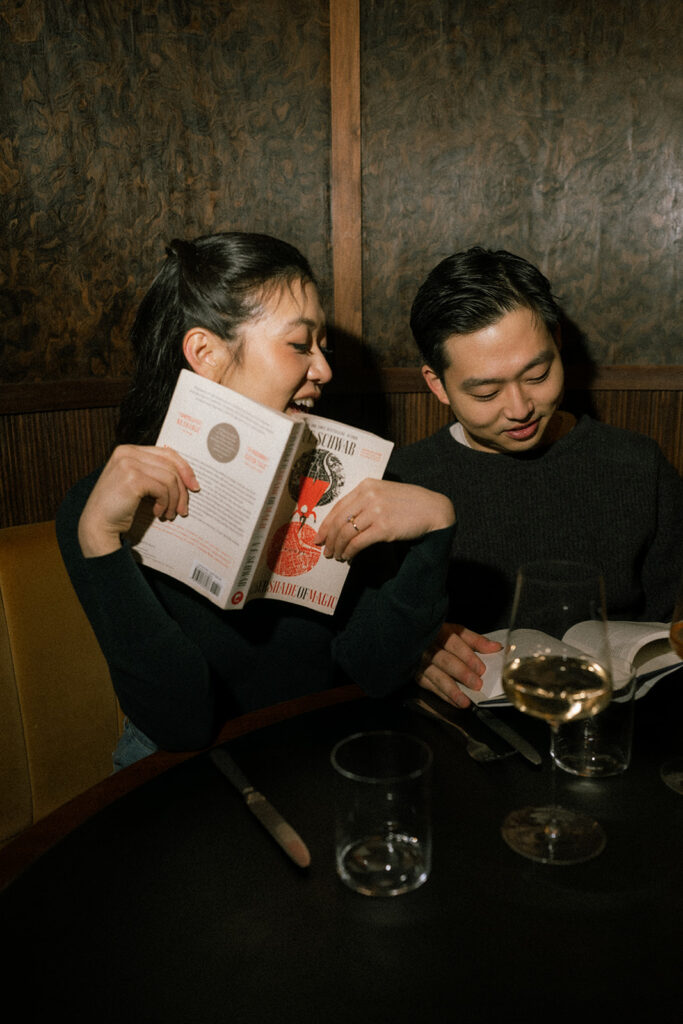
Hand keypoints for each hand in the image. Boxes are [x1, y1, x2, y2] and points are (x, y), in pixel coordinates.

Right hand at [78, 445, 199, 556]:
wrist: (97, 524)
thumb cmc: (119, 507)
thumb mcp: (137, 483)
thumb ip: (154, 473)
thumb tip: (188, 477)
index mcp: (128, 450)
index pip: (167, 453)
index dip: (185, 469)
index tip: (193, 486)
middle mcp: (127, 453)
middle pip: (171, 465)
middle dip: (182, 489)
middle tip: (184, 508)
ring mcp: (128, 464)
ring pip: (170, 478)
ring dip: (174, 500)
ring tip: (169, 514)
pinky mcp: (132, 479)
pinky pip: (163, 489)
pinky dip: (165, 503)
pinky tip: (157, 513)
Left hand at [314, 480, 454, 561]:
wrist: (432, 509)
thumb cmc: (408, 503)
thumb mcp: (384, 493)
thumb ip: (365, 501)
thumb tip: (343, 523)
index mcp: (366, 486)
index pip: (338, 506)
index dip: (326, 524)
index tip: (319, 536)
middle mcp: (369, 496)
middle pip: (339, 521)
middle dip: (329, 538)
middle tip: (325, 550)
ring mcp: (376, 511)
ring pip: (346, 533)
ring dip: (339, 547)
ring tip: (336, 556)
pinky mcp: (384, 527)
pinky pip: (358, 542)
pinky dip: (350, 552)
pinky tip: (349, 557)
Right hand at [416, 623, 501, 708]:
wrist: (415, 641)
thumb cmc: (441, 637)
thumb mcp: (457, 633)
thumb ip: (477, 641)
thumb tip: (496, 647)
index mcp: (441, 632)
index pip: (455, 644)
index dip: (468, 656)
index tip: (481, 669)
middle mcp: (429, 647)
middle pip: (446, 661)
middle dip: (462, 673)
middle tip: (477, 684)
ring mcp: (422, 662)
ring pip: (437, 676)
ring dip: (452, 690)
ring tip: (465, 701)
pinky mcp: (418, 675)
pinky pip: (431, 687)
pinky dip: (445, 696)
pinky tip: (456, 702)